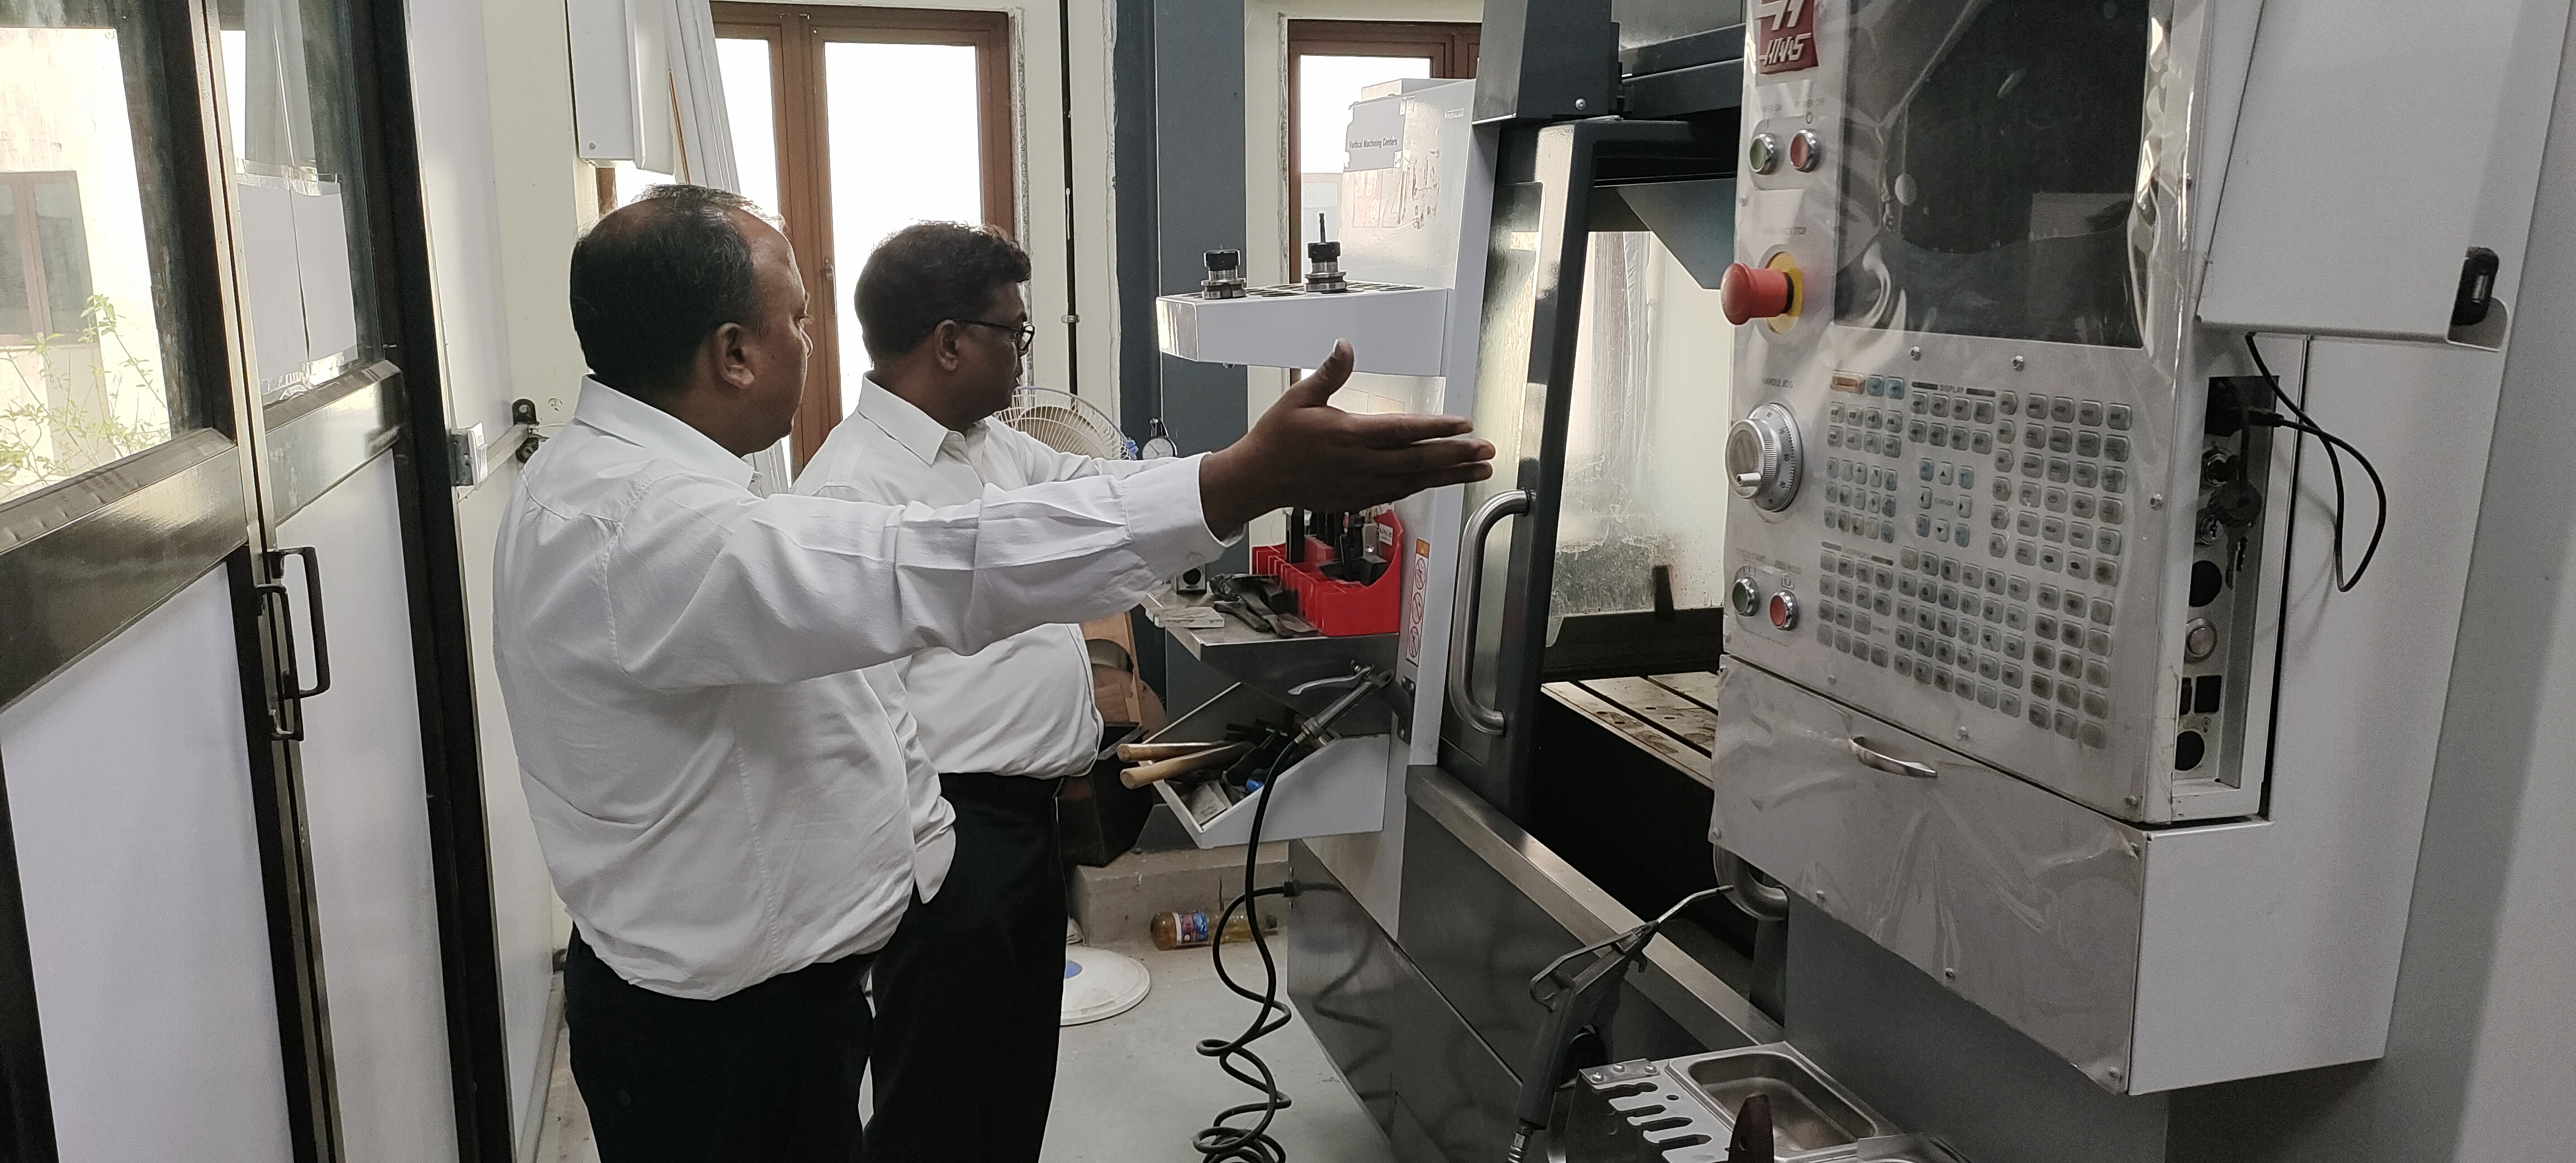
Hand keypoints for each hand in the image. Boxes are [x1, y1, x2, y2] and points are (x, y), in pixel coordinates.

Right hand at [1199, 340, 1495, 534]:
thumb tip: (1346, 346)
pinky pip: (1400, 492)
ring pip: (1416, 480)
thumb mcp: (1299, 397)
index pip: (1403, 430)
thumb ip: (1329, 373)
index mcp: (1349, 435)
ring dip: (1450, 474)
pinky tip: (1444, 480)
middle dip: (1457, 455)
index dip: (1438, 428)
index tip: (1465, 425)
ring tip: (1480, 470)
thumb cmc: (1277, 439)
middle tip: (1487, 451)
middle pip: (1419, 460)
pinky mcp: (1360, 498)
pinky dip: (1426, 486)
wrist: (1258, 479)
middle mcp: (1361, 463)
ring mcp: (1363, 484)